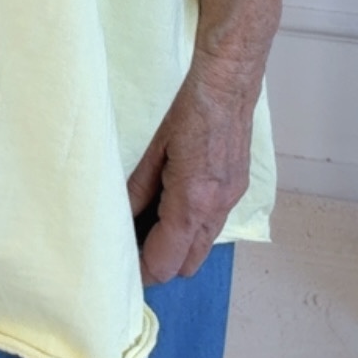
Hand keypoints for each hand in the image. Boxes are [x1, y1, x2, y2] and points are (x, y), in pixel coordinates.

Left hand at [126, 52, 261, 285]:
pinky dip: (192, 226)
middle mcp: (216, 210)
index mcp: (192, 203)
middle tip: (134, 242)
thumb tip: (120, 220)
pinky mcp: (237, 191)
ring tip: (150, 222)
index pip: (164, 262)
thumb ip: (137, 191)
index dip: (142, 271)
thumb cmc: (188, 113)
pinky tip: (174, 202)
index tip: (122, 264)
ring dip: (177, 245)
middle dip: (160, 262)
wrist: (228, 86)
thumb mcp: (154, 152)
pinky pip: (213, 225)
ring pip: (202, 247)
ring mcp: (231, 202)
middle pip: (186, 265)